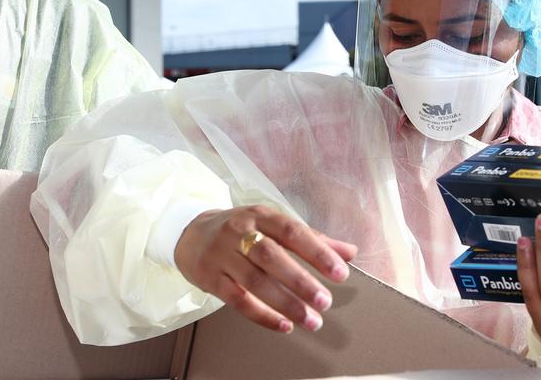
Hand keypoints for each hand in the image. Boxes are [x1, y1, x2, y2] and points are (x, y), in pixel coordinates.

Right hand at [174, 205, 357, 333]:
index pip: (292, 231)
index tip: (340, 273)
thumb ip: (312, 239)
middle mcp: (239, 232)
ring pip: (254, 281)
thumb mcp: (274, 226)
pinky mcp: (211, 278)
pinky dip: (262, 315)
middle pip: (272, 257)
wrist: (191, 234)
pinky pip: (237, 299)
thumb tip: (349, 252)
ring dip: (285, 303)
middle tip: (325, 301)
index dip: (318, 252)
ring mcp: (222, 255)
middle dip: (301, 281)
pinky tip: (284, 325)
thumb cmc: (242, 231)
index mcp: (261, 215)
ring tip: (310, 319)